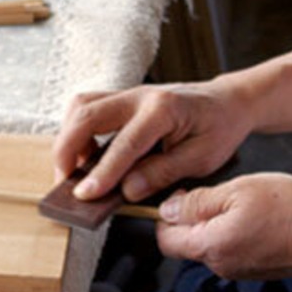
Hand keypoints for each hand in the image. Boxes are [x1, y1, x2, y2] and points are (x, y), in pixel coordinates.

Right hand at [53, 81, 252, 201]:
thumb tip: (128, 190)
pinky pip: (87, 109)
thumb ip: (163, 173)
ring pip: (81, 107)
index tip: (86, 196)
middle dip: (67, 150)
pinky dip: (77, 132)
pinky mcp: (121, 100)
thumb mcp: (201, 158)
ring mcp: (128, 94)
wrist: (227, 102)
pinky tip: (84, 157)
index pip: (124, 144)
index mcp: (164, 109)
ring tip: (72, 171)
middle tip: (64, 184)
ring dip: (68, 138)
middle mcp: (140, 95)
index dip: (102, 173)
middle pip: (87, 114)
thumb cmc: (218, 128)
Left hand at [155, 173, 291, 281]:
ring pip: (208, 245)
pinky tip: (254, 217)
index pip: (164, 239)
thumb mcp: (237, 191)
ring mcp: (236, 270)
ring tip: (241, 204)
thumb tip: (168, 209)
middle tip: (217, 195)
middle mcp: (218, 265)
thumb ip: (197, 202)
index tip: (182, 195)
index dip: (166, 215)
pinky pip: (229, 250)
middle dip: (192, 218)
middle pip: (185, 242)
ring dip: (215, 223)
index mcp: (209, 245)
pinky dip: (233, 233)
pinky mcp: (252, 270)